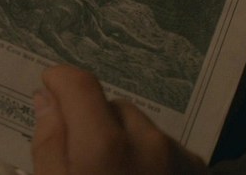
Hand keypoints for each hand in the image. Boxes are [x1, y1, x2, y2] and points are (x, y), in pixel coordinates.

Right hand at [31, 65, 207, 173]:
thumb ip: (48, 145)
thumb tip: (47, 98)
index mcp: (103, 146)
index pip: (79, 83)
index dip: (59, 80)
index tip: (49, 89)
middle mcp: (148, 142)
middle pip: (114, 108)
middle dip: (95, 123)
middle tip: (84, 161)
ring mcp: (179, 158)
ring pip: (143, 128)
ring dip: (127, 142)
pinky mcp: (198, 171)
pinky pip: (168, 148)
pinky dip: (153, 159)